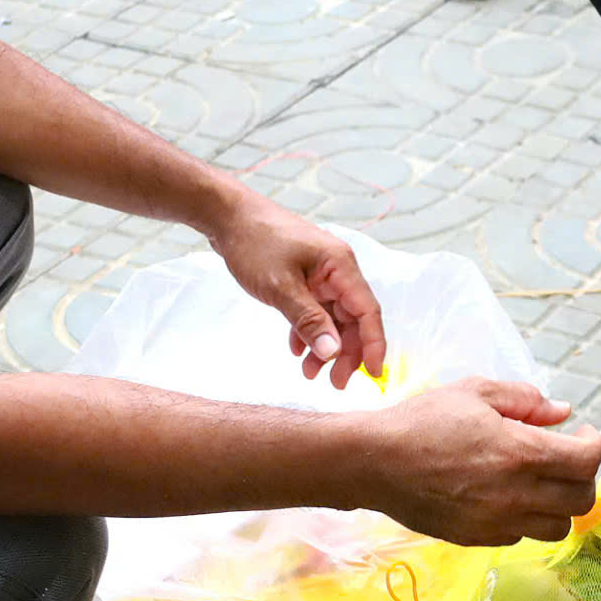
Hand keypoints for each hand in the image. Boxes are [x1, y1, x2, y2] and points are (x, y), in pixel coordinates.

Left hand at [209, 194, 385, 389]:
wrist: (226, 216)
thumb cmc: (255, 244)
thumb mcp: (281, 288)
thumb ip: (308, 321)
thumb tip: (334, 352)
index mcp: (340, 266)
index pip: (368, 311)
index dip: (374, 344)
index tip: (374, 375)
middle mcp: (336, 270)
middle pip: (353, 319)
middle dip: (346, 352)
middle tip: (335, 383)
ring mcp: (320, 274)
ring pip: (332, 318)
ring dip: (324, 346)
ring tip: (309, 373)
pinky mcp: (303, 278)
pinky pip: (313, 311)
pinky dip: (307, 331)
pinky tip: (296, 350)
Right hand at [365, 380, 600, 545]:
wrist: (374, 463)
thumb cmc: (423, 420)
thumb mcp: (475, 392)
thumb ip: (525, 399)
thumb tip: (562, 412)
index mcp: (520, 453)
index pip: (586, 462)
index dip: (594, 445)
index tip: (582, 434)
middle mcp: (515, 494)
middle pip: (582, 501)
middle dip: (582, 477)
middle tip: (565, 459)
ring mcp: (497, 523)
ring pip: (558, 528)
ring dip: (558, 504)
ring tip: (539, 482)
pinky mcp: (478, 539)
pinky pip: (521, 536)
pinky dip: (526, 519)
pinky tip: (507, 496)